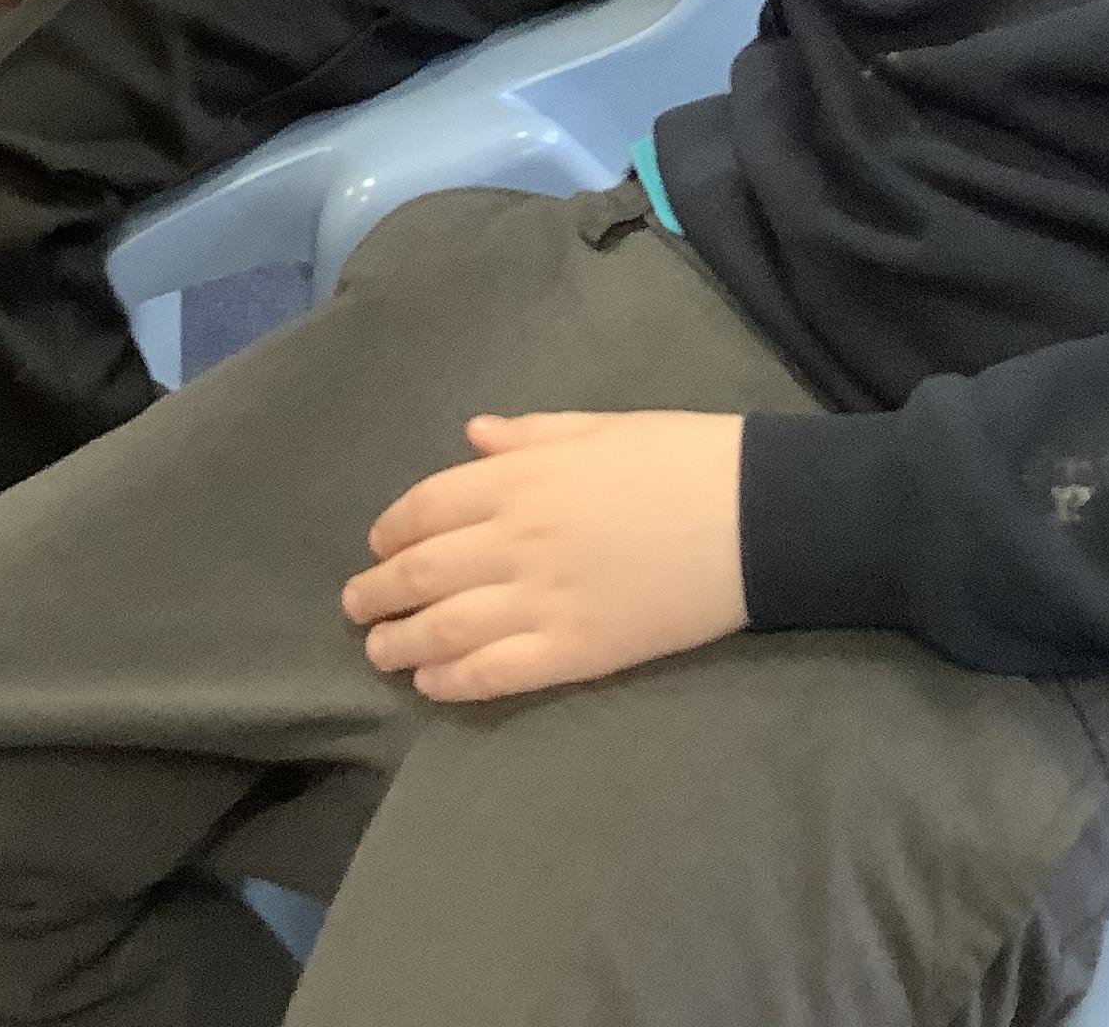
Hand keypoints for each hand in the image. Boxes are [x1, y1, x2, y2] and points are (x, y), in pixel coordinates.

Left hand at [341, 413, 747, 703]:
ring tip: (379, 652)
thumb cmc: (679, 456)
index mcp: (521, 477)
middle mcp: (516, 538)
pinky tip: (431, 683)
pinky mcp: (575, 653)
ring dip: (400, 641)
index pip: (427, 507)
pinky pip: (495, 672)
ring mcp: (543, 600)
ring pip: (446, 627)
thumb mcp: (598, 426)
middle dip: (379, 591)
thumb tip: (474, 436)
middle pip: (424, 571)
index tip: (378, 546)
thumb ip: (528, 435)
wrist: (751, 515)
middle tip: (356, 607)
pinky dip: (451, 679)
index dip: (392, 531)